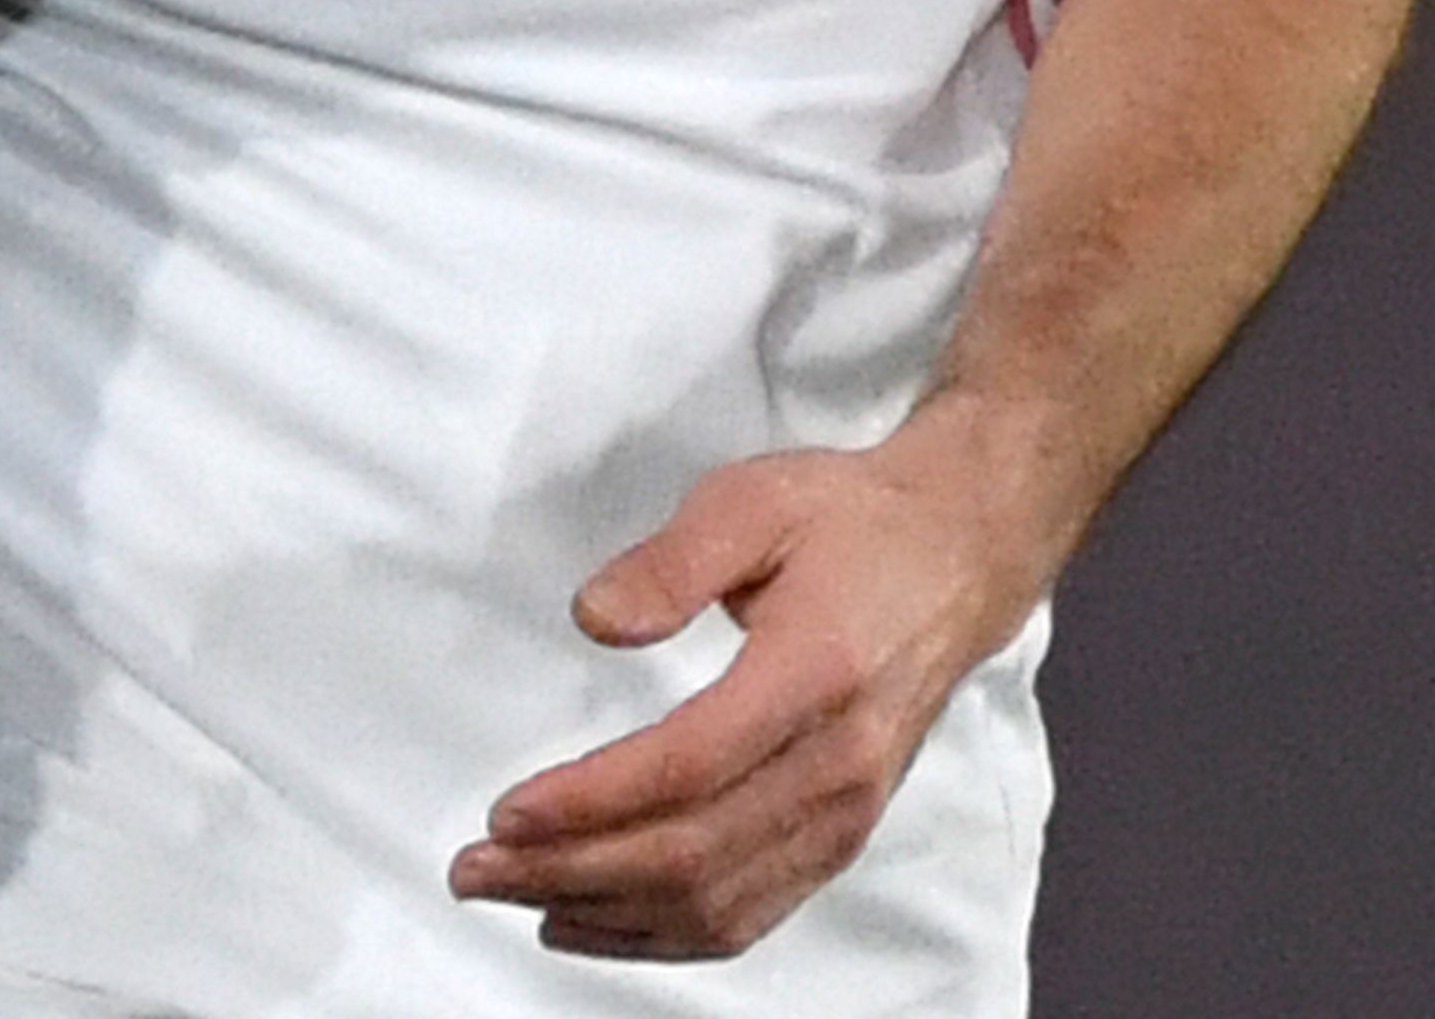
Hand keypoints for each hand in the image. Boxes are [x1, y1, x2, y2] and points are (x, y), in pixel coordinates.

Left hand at [446, 408, 1042, 962]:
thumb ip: (671, 561)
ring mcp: (845, 812)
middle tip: (475, 869)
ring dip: (605, 912)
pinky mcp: (841, 835)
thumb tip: (596, 619)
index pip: (690, 767)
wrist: (959, 555)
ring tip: (514, 895)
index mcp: (815, 673)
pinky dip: (665, 934)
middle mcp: (838, 764)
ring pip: (717, 902)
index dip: (592, 802)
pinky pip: (750, 914)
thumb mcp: (753, 500)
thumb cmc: (849, 522)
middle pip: (693, 853)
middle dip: (571, 872)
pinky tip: (594, 920)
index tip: (507, 811)